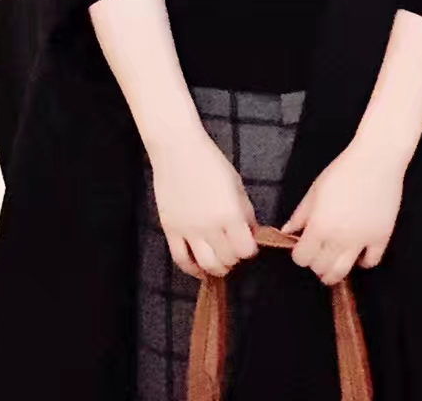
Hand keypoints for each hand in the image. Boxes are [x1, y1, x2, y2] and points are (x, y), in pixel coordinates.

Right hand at [150, 127, 258, 278]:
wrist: (177, 151)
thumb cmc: (211, 162)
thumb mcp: (237, 184)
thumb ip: (245, 211)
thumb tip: (251, 233)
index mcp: (229, 213)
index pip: (245, 249)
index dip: (250, 249)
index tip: (250, 243)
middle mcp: (209, 226)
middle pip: (227, 259)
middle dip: (235, 258)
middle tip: (235, 250)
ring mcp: (188, 230)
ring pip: (205, 265)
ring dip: (217, 268)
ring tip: (221, 262)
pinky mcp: (170, 230)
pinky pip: (181, 259)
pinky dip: (192, 270)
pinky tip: (200, 269)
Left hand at [281, 139, 404, 286]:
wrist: (376, 159)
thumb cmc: (343, 170)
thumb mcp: (315, 190)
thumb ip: (300, 215)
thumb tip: (286, 232)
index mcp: (319, 226)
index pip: (302, 258)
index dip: (299, 254)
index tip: (303, 246)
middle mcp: (339, 238)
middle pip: (321, 268)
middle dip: (316, 264)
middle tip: (318, 254)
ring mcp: (361, 240)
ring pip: (343, 272)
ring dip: (335, 272)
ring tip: (334, 263)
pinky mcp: (381, 237)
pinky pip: (371, 262)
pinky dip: (363, 262)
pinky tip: (359, 253)